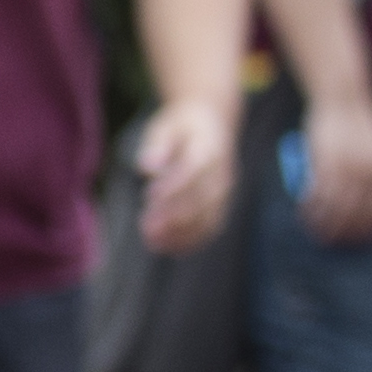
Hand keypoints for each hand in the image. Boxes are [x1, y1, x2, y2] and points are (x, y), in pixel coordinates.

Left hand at [130, 95, 238, 254]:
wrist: (212, 121)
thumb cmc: (181, 126)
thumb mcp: (166, 125)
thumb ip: (158, 145)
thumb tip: (148, 167)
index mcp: (209, 149)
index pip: (192, 171)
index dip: (173, 186)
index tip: (149, 196)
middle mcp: (222, 173)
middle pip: (201, 199)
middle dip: (175, 216)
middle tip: (147, 229)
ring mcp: (225, 191)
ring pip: (208, 217)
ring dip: (182, 233)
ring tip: (154, 244)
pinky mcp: (222, 203)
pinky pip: (211, 226)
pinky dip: (193, 240)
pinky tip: (170, 249)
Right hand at [295, 93, 371, 243]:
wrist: (344, 98)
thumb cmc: (359, 122)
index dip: (371, 228)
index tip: (360, 239)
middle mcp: (371, 171)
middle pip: (360, 214)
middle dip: (347, 232)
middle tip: (335, 241)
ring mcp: (348, 167)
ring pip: (337, 208)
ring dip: (326, 224)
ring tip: (317, 232)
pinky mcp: (326, 162)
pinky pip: (319, 194)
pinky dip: (311, 207)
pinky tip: (305, 213)